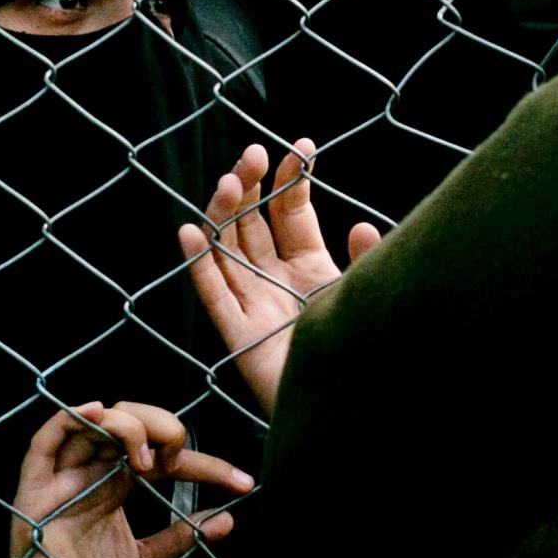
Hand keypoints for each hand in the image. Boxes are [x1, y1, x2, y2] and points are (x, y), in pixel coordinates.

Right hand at [10, 400, 252, 557]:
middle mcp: (92, 470)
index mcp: (117, 483)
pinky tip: (96, 412)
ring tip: (147, 459)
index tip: (242, 483)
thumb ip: (182, 539)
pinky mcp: (35, 486)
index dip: (206, 465)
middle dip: (162, 427)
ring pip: (94, 421)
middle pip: (129, 421)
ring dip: (127, 426)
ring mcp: (64, 475)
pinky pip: (45, 440)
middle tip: (178, 457)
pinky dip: (69, 417)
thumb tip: (227, 520)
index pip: (166, 457)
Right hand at [180, 141, 380, 419]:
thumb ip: (366, 261)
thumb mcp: (368, 296)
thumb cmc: (365, 351)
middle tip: (251, 154)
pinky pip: (213, 294)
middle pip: (251, 224)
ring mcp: (254, 304)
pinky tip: (188, 231)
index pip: (291, 213)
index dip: (291, 181)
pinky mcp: (239, 335)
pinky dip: (198, 264)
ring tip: (227, 181)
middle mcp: (276, 280)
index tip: (300, 149)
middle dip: (249, 187)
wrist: (353, 408)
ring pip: (227, 250)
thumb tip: (361, 224)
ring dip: (222, 215)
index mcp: (309, 266)